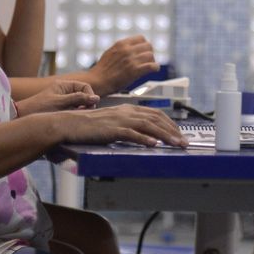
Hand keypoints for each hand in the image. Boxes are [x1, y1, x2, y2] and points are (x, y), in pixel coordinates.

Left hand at [15, 79, 97, 116]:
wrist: (21, 116)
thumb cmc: (39, 108)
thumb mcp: (60, 103)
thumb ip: (78, 99)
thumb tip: (96, 98)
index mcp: (64, 85)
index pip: (85, 87)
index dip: (90, 96)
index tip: (90, 107)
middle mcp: (65, 91)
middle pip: (84, 96)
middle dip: (86, 104)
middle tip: (83, 114)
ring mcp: (63, 101)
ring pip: (79, 104)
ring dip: (81, 110)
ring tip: (76, 117)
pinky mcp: (61, 110)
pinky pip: (73, 110)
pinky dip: (75, 115)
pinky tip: (72, 120)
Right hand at [60, 105, 186, 147]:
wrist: (69, 123)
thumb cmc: (89, 126)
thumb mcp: (113, 123)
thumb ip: (128, 127)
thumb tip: (145, 137)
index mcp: (127, 109)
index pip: (155, 113)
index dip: (169, 123)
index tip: (179, 133)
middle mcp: (126, 112)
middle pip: (156, 119)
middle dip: (173, 131)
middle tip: (184, 142)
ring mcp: (119, 120)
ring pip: (148, 126)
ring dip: (165, 136)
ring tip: (176, 144)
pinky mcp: (111, 130)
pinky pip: (131, 133)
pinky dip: (144, 139)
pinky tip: (154, 144)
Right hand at [86, 35, 159, 95]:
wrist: (98, 81)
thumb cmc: (103, 69)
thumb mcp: (111, 52)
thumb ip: (122, 48)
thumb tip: (131, 47)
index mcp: (121, 44)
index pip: (141, 38)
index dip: (144, 45)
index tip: (144, 51)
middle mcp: (127, 50)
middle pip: (148, 46)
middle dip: (149, 53)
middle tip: (147, 60)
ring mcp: (131, 60)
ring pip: (151, 56)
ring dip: (151, 61)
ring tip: (149, 66)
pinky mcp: (135, 71)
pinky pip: (152, 66)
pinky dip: (155, 68)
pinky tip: (153, 70)